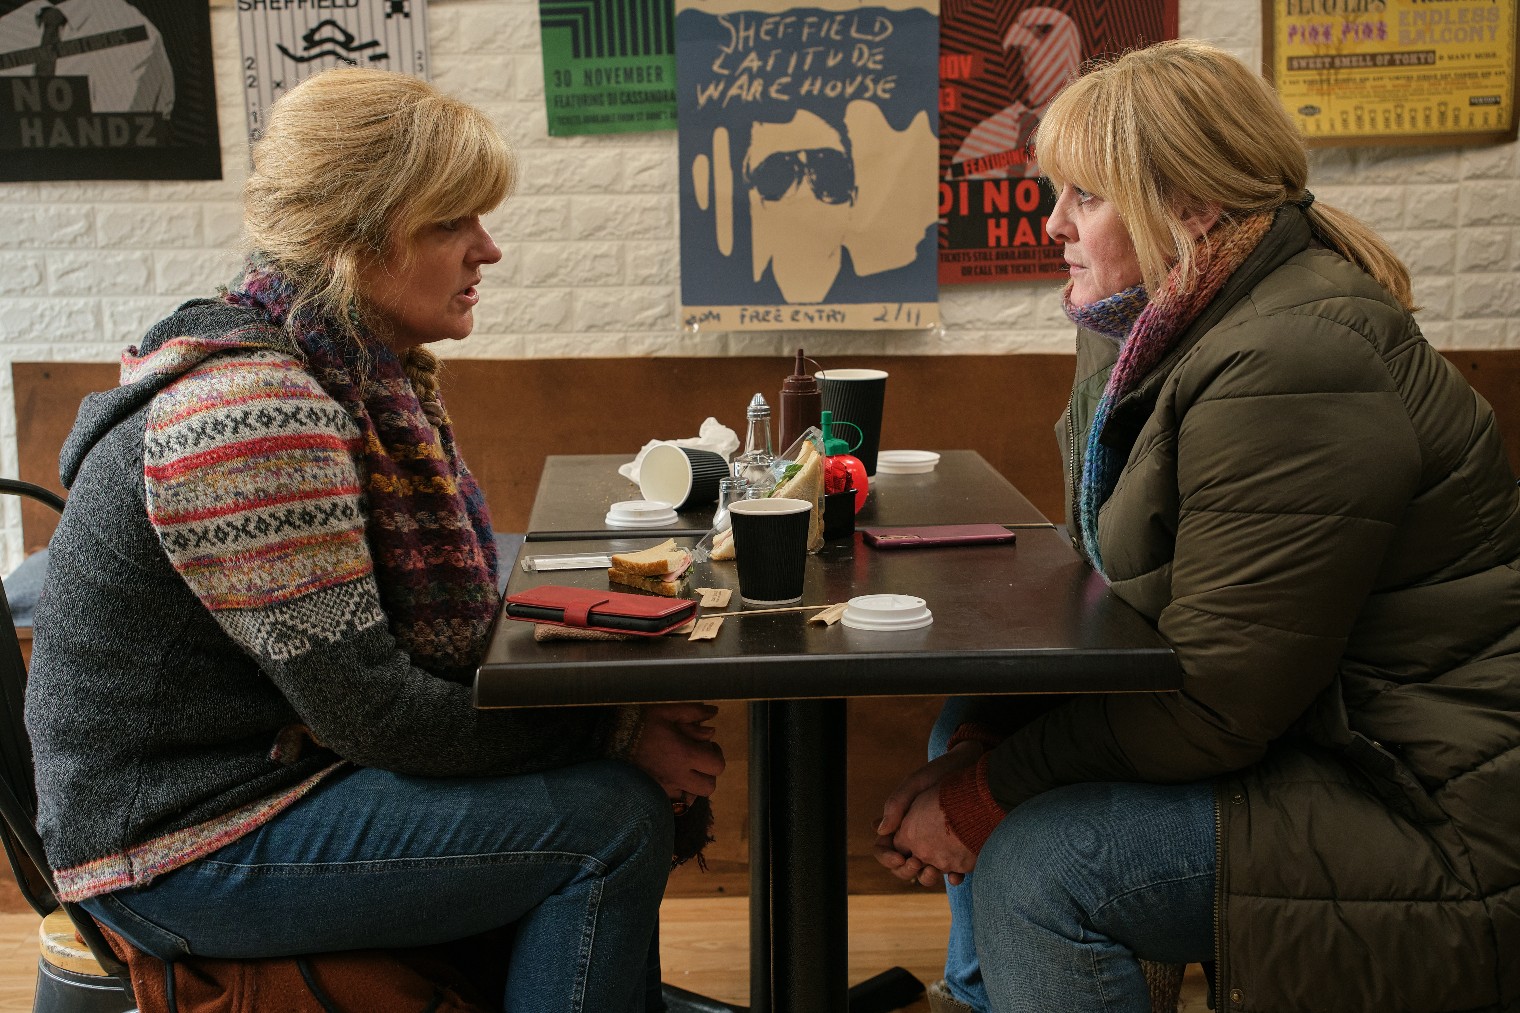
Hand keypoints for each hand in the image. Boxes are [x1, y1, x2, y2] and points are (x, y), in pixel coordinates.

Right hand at [629, 702, 725, 801]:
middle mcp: (677, 776)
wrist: (608, 739)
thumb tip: (713, 713)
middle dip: (708, 775)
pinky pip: (671, 803)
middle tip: (697, 761)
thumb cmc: (638, 722)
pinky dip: (675, 795)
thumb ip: (692, 712)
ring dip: (692, 787)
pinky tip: (668, 782)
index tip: (707, 747)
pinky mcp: (651, 795)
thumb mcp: (666, 710)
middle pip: (708, 787)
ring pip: (691, 799)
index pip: (717, 766)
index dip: (716, 755)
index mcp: (685, 754)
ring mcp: (664, 789)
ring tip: (682, 772)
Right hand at [873, 741, 980, 886]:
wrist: (973, 768)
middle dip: (905, 870)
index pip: (883, 847)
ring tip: (935, 870)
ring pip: (924, 873)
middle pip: (901, 866)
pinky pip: (951, 871)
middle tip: (917, 864)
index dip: (887, 857)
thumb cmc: (941, 772)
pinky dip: (952, 877)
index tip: (899, 857)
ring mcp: (937, 845)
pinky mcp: (958, 849)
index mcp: (901, 823)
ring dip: (926, 878)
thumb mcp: (915, 784)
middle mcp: (916, 837)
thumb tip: (879, 830)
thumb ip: (896, 804)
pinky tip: (956, 876)